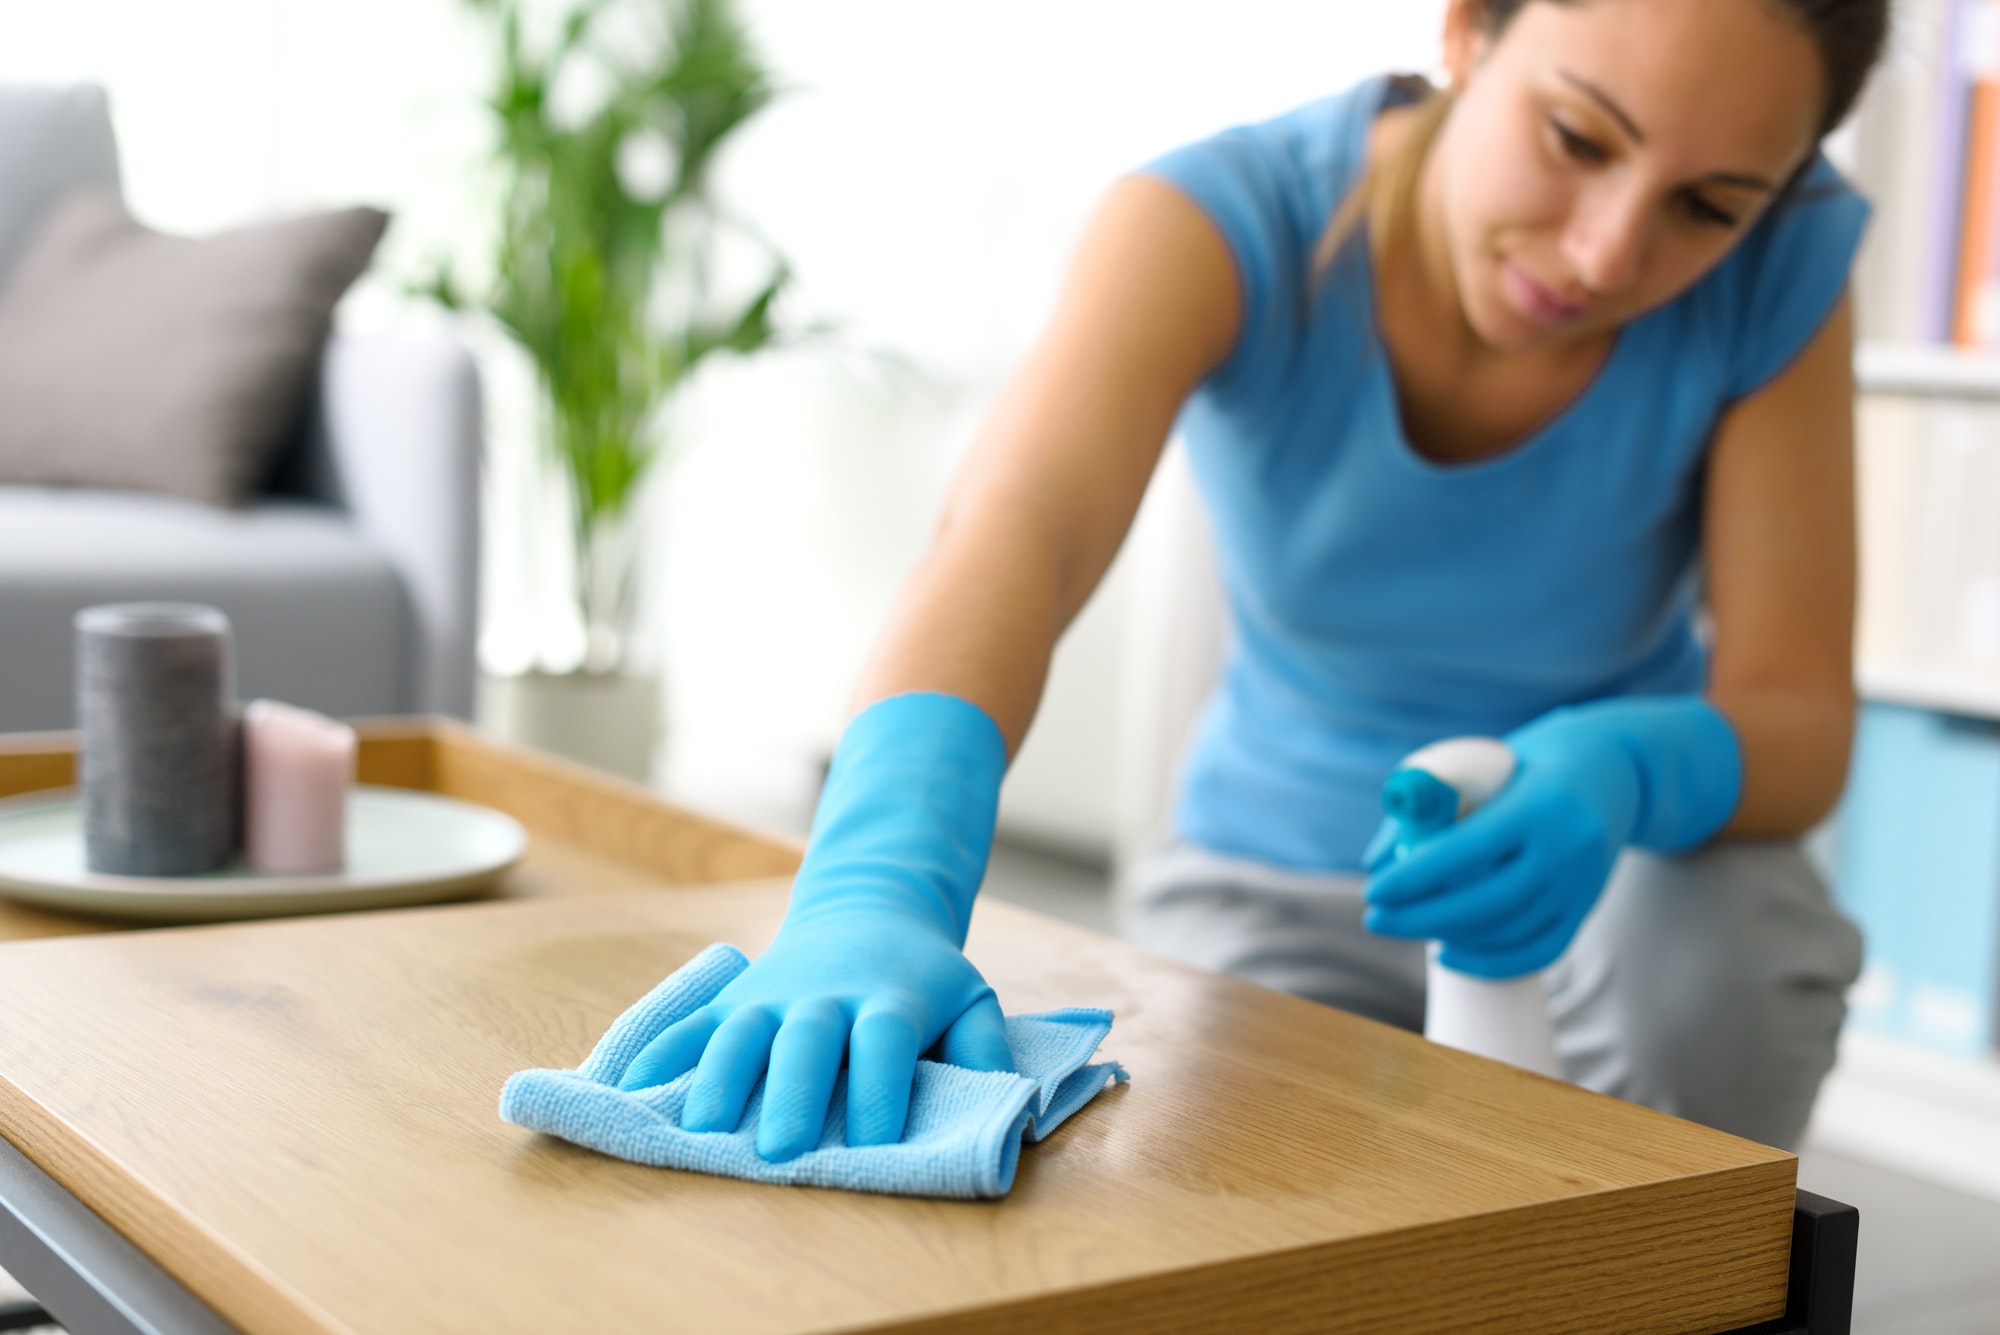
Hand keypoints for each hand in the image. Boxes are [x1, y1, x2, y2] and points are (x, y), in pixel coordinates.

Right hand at [617, 901, 1010, 1160]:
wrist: (870, 907)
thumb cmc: (925, 976)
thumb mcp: (971, 999)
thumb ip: (987, 1049)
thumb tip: (1013, 1104)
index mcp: (889, 1000)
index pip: (884, 1042)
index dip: (880, 1087)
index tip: (876, 1139)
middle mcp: (826, 997)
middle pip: (806, 1041)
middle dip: (791, 1093)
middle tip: (777, 1148)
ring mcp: (774, 996)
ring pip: (741, 1032)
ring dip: (718, 1077)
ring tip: (699, 1127)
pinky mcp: (736, 999)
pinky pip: (692, 1026)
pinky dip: (661, 1056)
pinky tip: (630, 1088)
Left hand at [1363, 697, 1740, 978]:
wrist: (1618, 769)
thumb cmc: (1530, 762)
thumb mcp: (1483, 765)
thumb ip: (1428, 805)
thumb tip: (1376, 860)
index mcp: (1538, 804)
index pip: (1470, 850)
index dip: (1416, 876)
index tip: (1374, 889)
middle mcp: (1566, 849)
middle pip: (1488, 902)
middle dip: (1420, 916)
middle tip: (1374, 917)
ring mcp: (1581, 884)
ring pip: (1511, 930)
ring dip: (1449, 937)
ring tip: (1402, 925)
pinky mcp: (1586, 907)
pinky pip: (1540, 949)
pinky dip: (1492, 961)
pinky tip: (1450, 952)